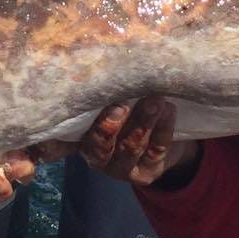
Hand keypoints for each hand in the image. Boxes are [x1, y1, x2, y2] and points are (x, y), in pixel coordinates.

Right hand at [79, 97, 194, 187]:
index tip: (98, 104)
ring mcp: (121, 169)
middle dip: (110, 126)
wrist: (162, 131)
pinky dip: (163, 129)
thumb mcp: (112, 98)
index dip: (82, 128)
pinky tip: (168, 110)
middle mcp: (96, 157)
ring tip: (155, 100)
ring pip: (130, 148)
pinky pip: (155, 151)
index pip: (70, 140)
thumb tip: (99, 63)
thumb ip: (105, 91)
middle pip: (101, 146)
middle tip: (122, 104)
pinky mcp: (145, 174)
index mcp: (80, 138)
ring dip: (143, 122)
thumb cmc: (128, 105)